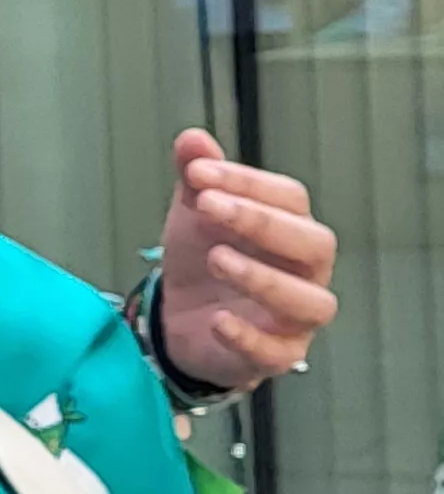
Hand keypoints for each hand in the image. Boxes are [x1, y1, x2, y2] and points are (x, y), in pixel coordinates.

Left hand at [155, 128, 338, 390]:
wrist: (179, 318)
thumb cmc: (203, 259)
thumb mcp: (194, 214)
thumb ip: (197, 178)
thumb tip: (192, 138)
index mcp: (291, 228)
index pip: (289, 197)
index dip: (246, 181)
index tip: (196, 173)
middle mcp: (306, 271)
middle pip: (314, 243)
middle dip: (261, 222)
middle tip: (207, 205)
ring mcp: (296, 317)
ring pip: (310, 301)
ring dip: (264, 278)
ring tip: (216, 258)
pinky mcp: (277, 355)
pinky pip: (278, 352)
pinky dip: (248, 335)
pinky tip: (217, 319)